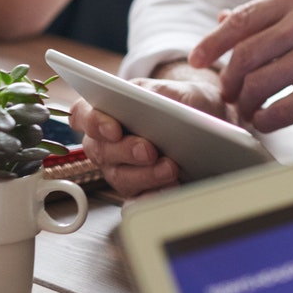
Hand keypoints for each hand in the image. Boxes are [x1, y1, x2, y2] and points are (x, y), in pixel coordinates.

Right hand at [68, 64, 223, 197]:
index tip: (114, 128)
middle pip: (101, 151)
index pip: (84, 115)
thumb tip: (147, 103)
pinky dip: (151, 197)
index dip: (93, 122)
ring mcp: (120, 169)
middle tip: (149, 150)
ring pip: (120, 177)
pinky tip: (169, 189)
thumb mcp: (173, 91)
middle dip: (126, 151)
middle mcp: (108, 143)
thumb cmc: (183, 104)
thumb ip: (156, 94)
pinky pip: (135, 202)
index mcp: (108, 112)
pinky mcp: (138, 191)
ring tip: (170, 168)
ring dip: (145, 175)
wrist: (209, 121)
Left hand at [188, 0, 292, 130]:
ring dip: (246, 103)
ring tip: (249, 109)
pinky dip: (266, 120)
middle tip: (229, 93)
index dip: (213, 42)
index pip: (242, 19)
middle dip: (229, 80)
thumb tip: (224, 18)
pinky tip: (269, 120)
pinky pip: (280, 110)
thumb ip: (274, 15)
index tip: (198, 58)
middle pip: (245, 55)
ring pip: (257, 84)